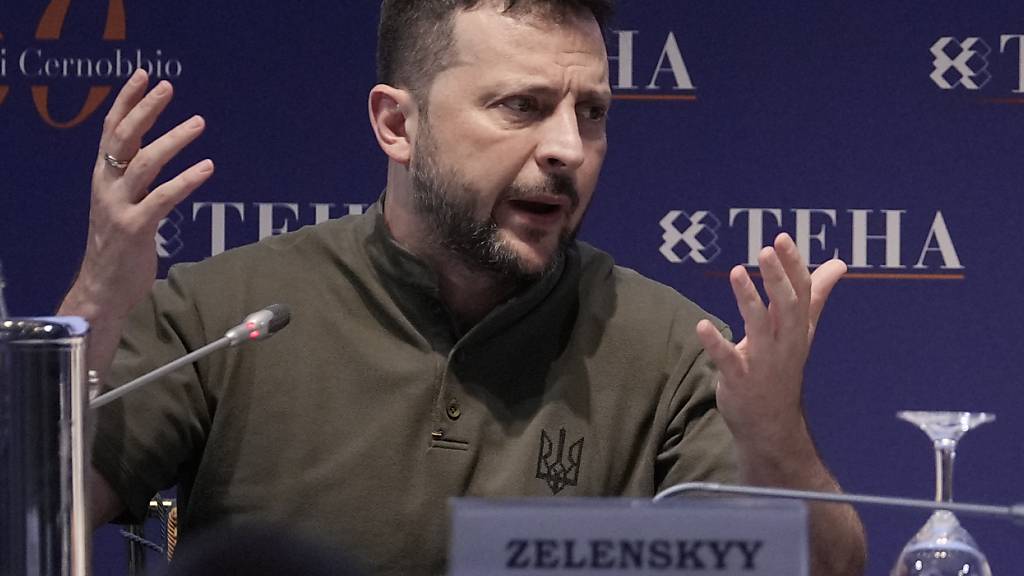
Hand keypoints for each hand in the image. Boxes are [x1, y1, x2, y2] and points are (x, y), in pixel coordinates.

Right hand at [63, 68, 212, 321]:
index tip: (144, 76)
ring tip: (198, 122)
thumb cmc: (118, 246)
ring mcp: (118, 207)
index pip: (111, 130)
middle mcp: (107, 186)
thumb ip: (134, 179)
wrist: (103, 288)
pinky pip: (162, 198)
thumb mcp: (122, 204)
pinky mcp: (134, 229)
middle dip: (145, 109)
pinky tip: (207, 167)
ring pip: (144, 164)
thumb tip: (154, 152)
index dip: (126, 101)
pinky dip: (186, 180)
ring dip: (172, 140)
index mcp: (103, 177)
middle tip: (168, 87)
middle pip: (123, 138)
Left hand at [695, 233, 845, 449]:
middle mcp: (784, 342)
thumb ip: (815, 295)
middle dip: (778, 278)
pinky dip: (716, 343)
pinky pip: (728, 360)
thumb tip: (839, 264)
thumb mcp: (800, 331)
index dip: (792, 265)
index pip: (801, 292)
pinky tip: (702, 326)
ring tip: (736, 271)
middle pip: (786, 306)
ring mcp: (763, 362)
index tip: (781, 237)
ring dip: (748, 299)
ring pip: (758, 327)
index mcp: (797, 328)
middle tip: (766, 250)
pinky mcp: (740, 380)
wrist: (772, 423)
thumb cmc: (783, 368)